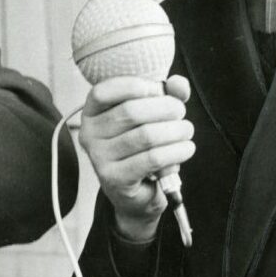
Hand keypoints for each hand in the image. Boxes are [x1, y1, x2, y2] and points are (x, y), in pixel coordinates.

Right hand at [78, 75, 193, 241]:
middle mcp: (89, 134)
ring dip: (175, 131)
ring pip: (146, 136)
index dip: (135, 86)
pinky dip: (175, 152)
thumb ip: (166, 95)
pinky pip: (152, 159)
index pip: (103, 91)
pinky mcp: (115, 179)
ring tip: (186, 132)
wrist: (136, 192)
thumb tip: (179, 84)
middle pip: (130, 112)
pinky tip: (185, 149)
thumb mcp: (152, 116)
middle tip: (181, 114)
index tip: (158, 90)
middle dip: (165, 108)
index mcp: (92, 113)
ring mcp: (99, 158)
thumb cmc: (142, 148)